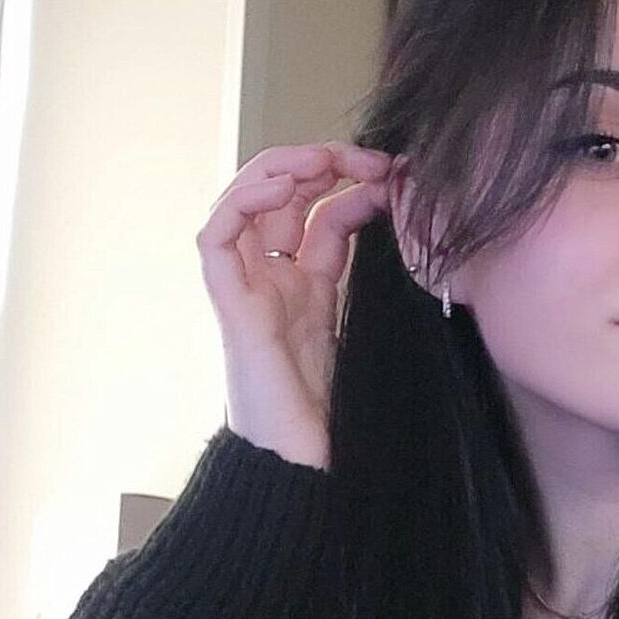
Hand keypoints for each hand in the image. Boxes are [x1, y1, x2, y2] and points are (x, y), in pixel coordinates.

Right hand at [195, 141, 395, 469]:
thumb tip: (402, 217)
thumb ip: (379, 273)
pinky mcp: (231, 307)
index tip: (394, 174)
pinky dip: (242, 203)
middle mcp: (274, 281)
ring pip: (241, 204)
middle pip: (280, 198)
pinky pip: (216, 238)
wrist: (313, 460)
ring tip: (320, 159)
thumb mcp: (373, 320)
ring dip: (278, 170)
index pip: (322, 213)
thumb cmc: (345, 404)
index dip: (353, 184)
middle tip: (366, 158)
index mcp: (309, 285)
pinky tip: (283, 188)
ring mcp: (249, 290)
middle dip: (318, 164)